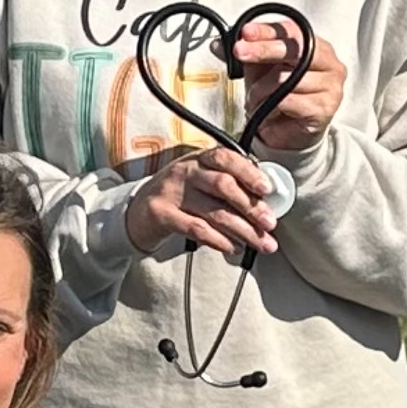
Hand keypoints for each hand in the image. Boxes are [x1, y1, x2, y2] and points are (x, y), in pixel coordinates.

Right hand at [125, 143, 282, 256]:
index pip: (226, 158)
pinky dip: (219, 241)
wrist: (136, 212)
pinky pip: (196, 229)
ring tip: (261, 243)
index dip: (249, 172)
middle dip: (251, 207)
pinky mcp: (161, 214)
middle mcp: (184, 171)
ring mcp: (171, 192)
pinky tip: (233, 248)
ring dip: (243, 230)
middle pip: (224, 185)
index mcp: (198, 159)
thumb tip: (265, 205)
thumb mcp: (200, 182)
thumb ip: (228, 187)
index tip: (267, 190)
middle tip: (270, 224)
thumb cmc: (179, 197)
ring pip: (215, 211)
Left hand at [239, 20, 345, 157]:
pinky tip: (267, 111)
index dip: (267, 31)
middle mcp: (329, 63)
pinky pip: (289, 101)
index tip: (245, 33)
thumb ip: (245, 53)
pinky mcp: (325, 108)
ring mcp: (331, 86)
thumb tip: (219, 45)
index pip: (292, 31)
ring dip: (262, 90)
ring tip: (254, 99)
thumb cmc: (280, 95)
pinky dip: (271, 107)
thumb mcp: (259, 69)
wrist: (290, 131)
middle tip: (240, 52)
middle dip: (263, 50)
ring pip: (287, 79)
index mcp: (317, 45)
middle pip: (295, 50)